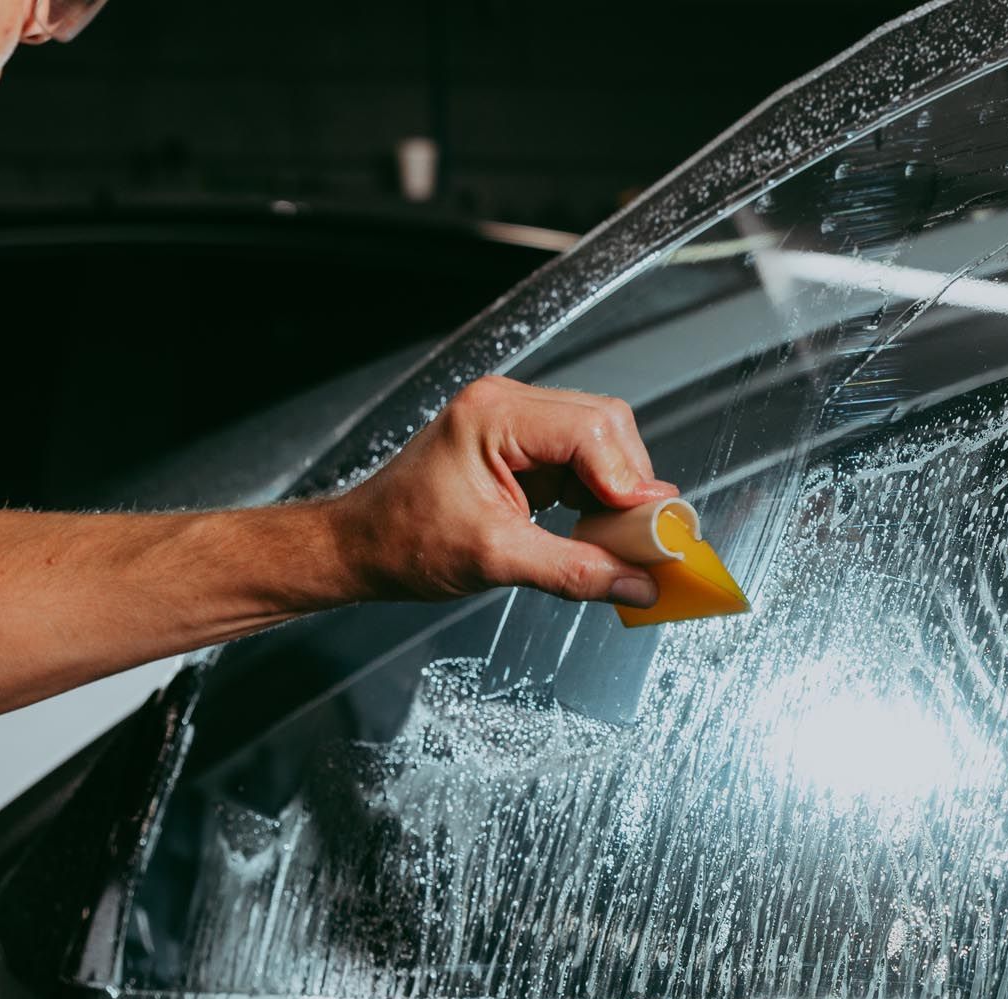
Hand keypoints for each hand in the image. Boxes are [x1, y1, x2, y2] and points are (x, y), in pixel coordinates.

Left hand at [329, 376, 678, 606]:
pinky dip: (598, 492)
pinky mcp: (522, 445)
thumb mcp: (496, 560)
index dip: (628, 479)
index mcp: (493, 417)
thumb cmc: (402, 541)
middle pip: (607, 424)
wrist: (361, 546)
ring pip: (602, 439)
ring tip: (614, 535)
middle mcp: (507, 406)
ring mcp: (515, 422)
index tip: (647, 527)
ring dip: (617, 488)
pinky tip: (592, 525)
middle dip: (630, 481)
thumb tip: (637, 582)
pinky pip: (582, 457)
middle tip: (637, 534)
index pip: (592, 429)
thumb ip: (576, 570)